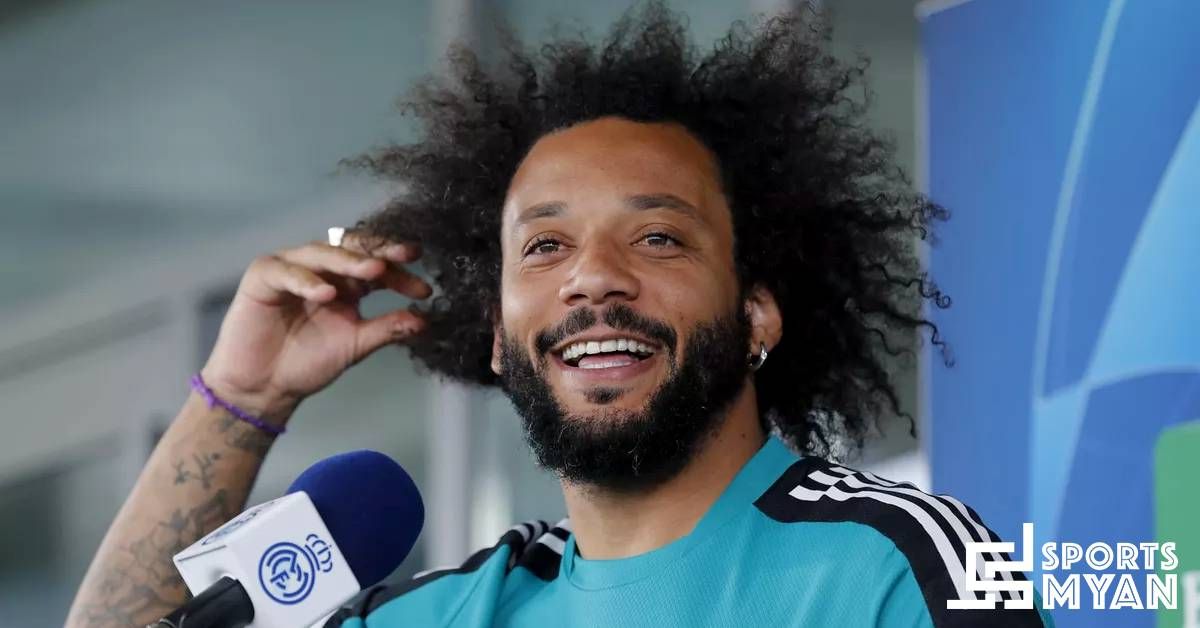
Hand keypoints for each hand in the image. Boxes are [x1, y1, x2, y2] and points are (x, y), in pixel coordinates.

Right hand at [199, 232, 431, 424]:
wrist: (264, 387)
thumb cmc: (307, 363)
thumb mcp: (355, 345)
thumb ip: (387, 329)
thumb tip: (425, 321)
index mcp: (347, 283)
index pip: (378, 267)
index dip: (401, 274)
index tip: (425, 290)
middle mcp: (322, 269)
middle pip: (354, 250)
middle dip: (380, 252)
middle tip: (405, 257)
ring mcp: (292, 267)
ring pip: (323, 252)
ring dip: (348, 261)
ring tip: (373, 271)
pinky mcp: (263, 275)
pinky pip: (286, 271)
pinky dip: (306, 280)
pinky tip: (326, 293)